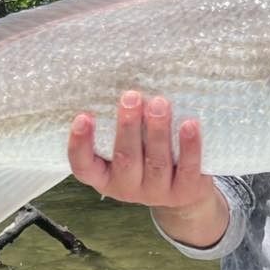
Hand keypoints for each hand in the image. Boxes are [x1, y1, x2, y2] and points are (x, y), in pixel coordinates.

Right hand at [67, 91, 214, 208]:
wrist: (182, 193)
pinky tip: (189, 124)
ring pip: (156, 162)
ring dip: (158, 131)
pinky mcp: (185, 191)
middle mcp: (127, 188)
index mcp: (104, 177)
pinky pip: (188, 168)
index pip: (83, 166)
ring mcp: (157, 192)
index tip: (83, 116)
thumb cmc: (146, 156)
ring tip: (160, 103)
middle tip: (130, 97)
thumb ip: (122, 124)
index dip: (80, 144)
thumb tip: (121, 77)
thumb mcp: (127, 146)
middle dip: (128, 127)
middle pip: (125, 159)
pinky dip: (189, 146)